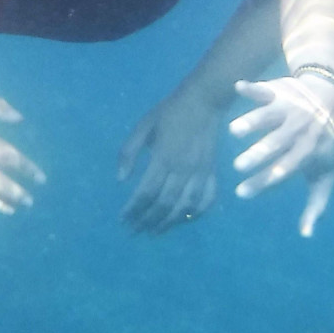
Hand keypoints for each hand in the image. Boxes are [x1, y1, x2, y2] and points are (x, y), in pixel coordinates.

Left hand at [118, 91, 226, 234]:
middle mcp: (182, 168)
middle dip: (147, 221)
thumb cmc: (170, 112)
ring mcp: (200, 172)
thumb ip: (129, 152)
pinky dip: (196, 213)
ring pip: (185, 206)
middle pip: (164, 204)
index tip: (123, 220)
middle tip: (135, 231)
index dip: (133, 209)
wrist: (204, 101)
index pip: (146, 192)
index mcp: (163, 157)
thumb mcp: (143, 126)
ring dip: (169, 223)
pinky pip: (207, 199)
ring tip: (155, 232)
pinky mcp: (212, 172)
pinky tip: (184, 219)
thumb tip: (121, 180)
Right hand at [228, 74, 333, 236]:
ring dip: (253, 122)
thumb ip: (315, 204)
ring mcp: (288, 110)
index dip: (264, 182)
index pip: (285, 170)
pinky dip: (253, 87)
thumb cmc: (323, 145)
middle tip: (239, 166)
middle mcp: (297, 131)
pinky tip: (238, 87)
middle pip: (277, 144)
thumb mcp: (324, 174)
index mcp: (306, 153)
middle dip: (258, 155)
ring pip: (270, 116)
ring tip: (234, 131)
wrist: (332, 100)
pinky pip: (265, 89)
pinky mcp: (279, 91)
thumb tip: (306, 234)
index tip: (241, 193)